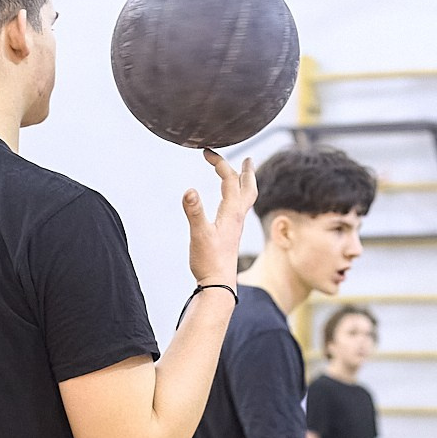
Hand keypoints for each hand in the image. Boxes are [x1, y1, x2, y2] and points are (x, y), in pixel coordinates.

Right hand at [183, 149, 257, 286]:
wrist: (219, 285)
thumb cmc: (210, 261)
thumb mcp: (199, 234)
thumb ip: (194, 211)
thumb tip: (189, 190)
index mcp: (231, 212)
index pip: (230, 180)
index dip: (220, 163)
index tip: (206, 152)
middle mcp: (237, 216)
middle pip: (247, 187)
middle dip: (245, 170)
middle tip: (246, 158)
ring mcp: (235, 226)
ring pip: (246, 198)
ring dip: (245, 183)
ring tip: (244, 175)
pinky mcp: (231, 234)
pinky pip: (238, 209)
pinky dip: (237, 198)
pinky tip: (230, 203)